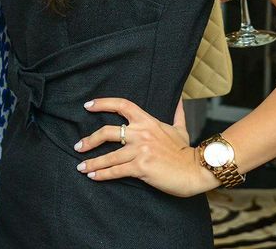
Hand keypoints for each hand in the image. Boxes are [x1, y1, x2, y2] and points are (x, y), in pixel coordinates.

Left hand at [74, 98, 217, 196]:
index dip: (103, 103)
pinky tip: (93, 176)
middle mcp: (141, 133)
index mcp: (147, 121)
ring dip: (92, 162)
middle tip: (78, 146)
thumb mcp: (180, 128)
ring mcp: (140, 150)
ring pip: (109, 155)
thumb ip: (177, 113)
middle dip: (90, 140)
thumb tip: (180, 99)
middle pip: (107, 131)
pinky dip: (102, 174)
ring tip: (80, 167)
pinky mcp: (141, 167)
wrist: (197, 170)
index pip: (121, 105)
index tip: (87, 106)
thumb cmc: (186, 151)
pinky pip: (116, 170)